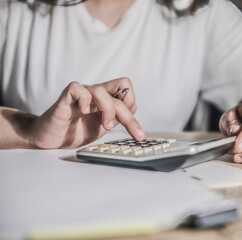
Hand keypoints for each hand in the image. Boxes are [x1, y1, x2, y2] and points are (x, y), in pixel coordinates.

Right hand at [27, 78, 144, 148]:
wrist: (50, 140)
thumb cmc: (74, 131)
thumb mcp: (102, 127)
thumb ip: (116, 117)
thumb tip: (133, 107)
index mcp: (105, 99)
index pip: (126, 89)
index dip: (132, 105)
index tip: (133, 127)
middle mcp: (94, 93)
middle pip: (120, 88)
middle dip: (129, 115)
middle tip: (133, 133)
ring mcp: (80, 95)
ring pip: (101, 90)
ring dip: (108, 110)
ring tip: (105, 125)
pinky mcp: (65, 99)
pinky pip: (76, 89)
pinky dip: (84, 100)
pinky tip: (83, 112)